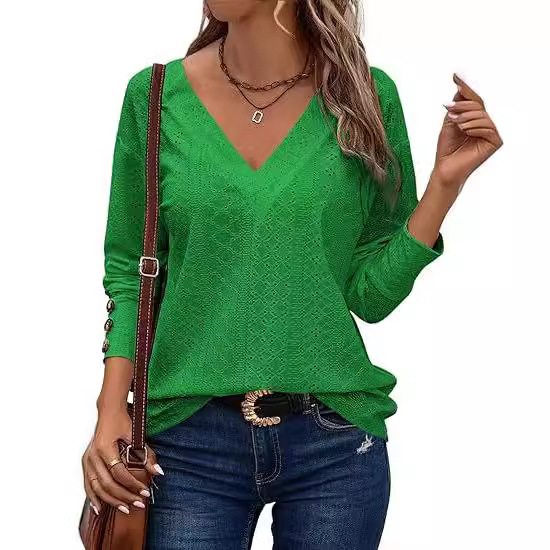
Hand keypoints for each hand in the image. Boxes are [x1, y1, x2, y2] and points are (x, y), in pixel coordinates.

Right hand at [81, 406, 162, 515]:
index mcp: (104, 448)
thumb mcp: (136, 435)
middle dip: (124, 496)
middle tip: (139, 504)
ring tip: (125, 509)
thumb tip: (158, 472)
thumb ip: (146, 454)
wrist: (108, 412)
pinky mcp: (86, 462)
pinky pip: (87, 484)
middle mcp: (92, 456)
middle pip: (107, 484)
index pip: (119, 473)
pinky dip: (93, 497)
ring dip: (111, 500)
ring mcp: (87, 460)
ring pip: (96, 487)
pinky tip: (100, 508)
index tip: (145, 492)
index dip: (132, 484)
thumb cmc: (123, 421)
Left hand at [433, 73, 502, 192]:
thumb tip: (460, 86)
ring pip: (482, 115)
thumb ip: (457, 105)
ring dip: (466, 116)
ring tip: (455, 122)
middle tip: (448, 107)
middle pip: (478, 105)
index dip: (465, 87)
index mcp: (475, 119)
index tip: (455, 76)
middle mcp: (485, 124)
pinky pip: (488, 127)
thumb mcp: (450, 122)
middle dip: (463, 104)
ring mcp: (491, 133)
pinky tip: (465, 131)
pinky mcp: (495, 142)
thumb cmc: (446, 149)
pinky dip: (474, 127)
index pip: (473, 100)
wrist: (445, 168)